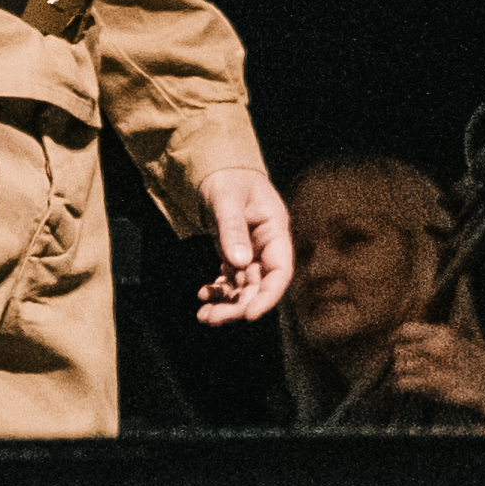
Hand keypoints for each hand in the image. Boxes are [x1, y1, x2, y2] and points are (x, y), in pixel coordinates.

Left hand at [192, 164, 294, 327]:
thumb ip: (232, 228)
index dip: (268, 296)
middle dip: (239, 305)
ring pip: (244, 287)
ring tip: (204, 316)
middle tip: (212, 319)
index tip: (249, 314)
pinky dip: (219, 290)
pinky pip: (231, 279)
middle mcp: (267, 245)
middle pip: (260, 285)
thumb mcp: (226, 198)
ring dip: (227, 303)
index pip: (280, 271)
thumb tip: (238, 262)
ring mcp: (252, 251)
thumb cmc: (226, 176)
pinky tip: (204, 295)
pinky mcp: (235, 253)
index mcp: (275, 230)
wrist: (217, 167)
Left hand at [361, 320, 484, 430]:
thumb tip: (400, 340)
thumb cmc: (475, 368)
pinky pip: (403, 383)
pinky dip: (402, 386)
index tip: (396, 346)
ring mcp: (436, 365)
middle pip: (400, 349)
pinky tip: (409, 387)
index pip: (405, 330)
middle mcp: (438, 346)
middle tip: (410, 367)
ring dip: (402, 373)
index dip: (397, 339)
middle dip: (401, 359)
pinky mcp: (434, 385)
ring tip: (413, 377)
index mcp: (444, 333)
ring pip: (399, 366)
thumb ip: (433, 340)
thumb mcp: (458, 344)